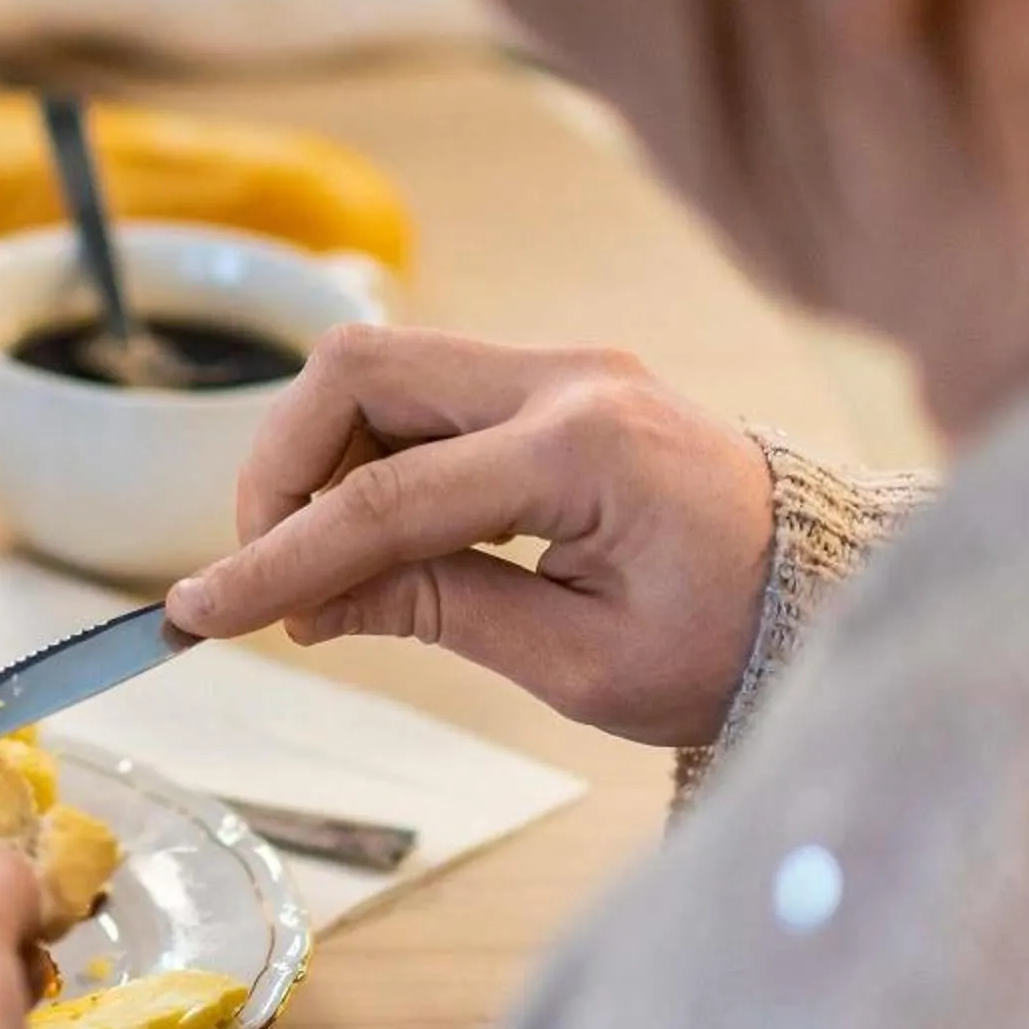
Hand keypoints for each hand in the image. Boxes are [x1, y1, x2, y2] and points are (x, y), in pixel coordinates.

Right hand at [166, 328, 776, 748]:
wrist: (831, 595)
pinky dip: (365, 452)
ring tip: (320, 563)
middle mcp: (570, 378)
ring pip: (376, 368)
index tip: (196, 611)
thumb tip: (302, 604)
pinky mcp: (552, 379)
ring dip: (317, 457)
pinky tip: (370, 533)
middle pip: (358, 371)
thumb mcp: (579, 662)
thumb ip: (432, 612)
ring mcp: (562, 365)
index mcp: (586, 451)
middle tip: (268, 573)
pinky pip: (420, 390)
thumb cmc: (727, 643)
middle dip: (280, 468)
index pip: (383, 495)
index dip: (276, 557)